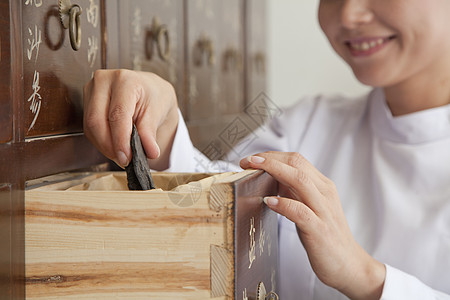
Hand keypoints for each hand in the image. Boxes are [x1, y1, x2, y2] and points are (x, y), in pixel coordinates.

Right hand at [83, 69, 178, 169]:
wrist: (148, 90)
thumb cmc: (153, 96)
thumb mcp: (158, 112)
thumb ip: (150, 133)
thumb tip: (149, 152)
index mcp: (125, 80)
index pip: (117, 114)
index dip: (120, 140)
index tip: (127, 158)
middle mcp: (103, 81)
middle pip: (96, 121)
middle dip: (109, 146)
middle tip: (124, 160)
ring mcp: (92, 90)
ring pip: (90, 126)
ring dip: (105, 146)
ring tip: (122, 154)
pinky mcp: (87, 101)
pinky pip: (89, 128)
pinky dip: (101, 142)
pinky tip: (114, 147)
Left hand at [240, 151, 385, 299]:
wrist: (349, 265)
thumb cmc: (325, 235)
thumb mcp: (310, 207)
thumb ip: (295, 192)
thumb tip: (271, 177)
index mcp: (322, 186)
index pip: (296, 160)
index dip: (272, 156)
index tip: (252, 158)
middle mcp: (324, 194)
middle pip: (297, 164)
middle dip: (269, 159)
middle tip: (247, 160)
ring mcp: (323, 211)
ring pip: (299, 181)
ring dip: (274, 171)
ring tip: (254, 169)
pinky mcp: (319, 230)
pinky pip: (300, 211)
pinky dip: (283, 204)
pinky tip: (268, 201)